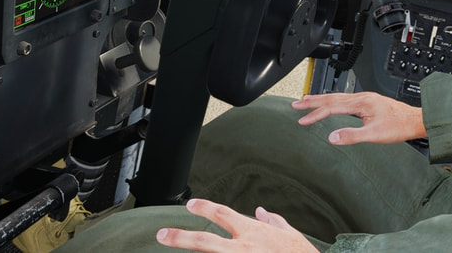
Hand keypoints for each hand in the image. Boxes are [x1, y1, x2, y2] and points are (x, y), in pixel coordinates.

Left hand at [156, 199, 317, 252]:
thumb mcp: (290, 234)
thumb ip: (274, 221)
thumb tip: (261, 211)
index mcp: (253, 232)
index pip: (223, 214)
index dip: (205, 207)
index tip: (191, 204)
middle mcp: (243, 247)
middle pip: (205, 240)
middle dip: (180, 237)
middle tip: (161, 235)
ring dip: (192, 252)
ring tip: (172, 245)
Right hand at [292, 91, 426, 144]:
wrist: (416, 120)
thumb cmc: (399, 126)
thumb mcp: (375, 135)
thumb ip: (352, 136)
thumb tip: (332, 137)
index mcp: (361, 103)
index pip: (332, 108)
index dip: (315, 115)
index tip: (302, 120)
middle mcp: (362, 98)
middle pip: (332, 98)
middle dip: (312, 101)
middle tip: (296, 104)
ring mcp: (366, 99)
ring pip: (338, 97)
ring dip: (321, 99)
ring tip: (307, 101)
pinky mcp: (369, 102)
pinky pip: (345, 99)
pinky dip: (333, 101)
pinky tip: (332, 104)